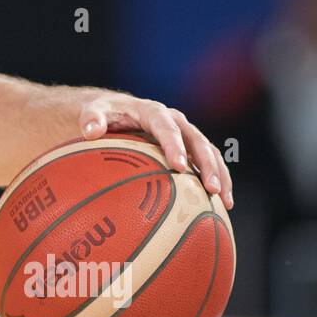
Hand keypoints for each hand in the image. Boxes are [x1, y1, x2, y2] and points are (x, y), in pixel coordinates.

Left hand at [78, 93, 232, 209]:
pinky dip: (217, 181)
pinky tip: (222, 205)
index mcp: (153, 112)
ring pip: (209, 152)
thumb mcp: (93, 113)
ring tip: (225, 201)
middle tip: (211, 188)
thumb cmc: (104, 115)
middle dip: (206, 164)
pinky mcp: (189, 148)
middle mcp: (175, 121)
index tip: (178, 166)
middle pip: (196, 140)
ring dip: (219, 175)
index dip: (175, 145)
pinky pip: (208, 163)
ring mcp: (185, 135)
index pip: (166, 127)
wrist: (116, 111)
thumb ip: (92, 119)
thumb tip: (91, 131)